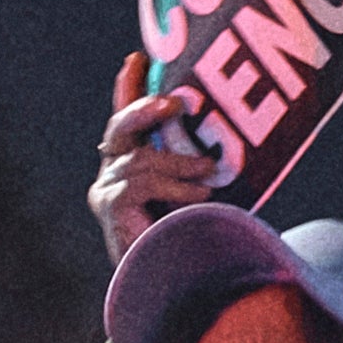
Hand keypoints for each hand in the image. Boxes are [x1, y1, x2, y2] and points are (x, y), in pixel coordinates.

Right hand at [89, 50, 221, 261]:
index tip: (136, 58)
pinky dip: (177, 187)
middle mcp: (112, 173)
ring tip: (210, 173)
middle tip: (174, 101)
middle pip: (120, 125)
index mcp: (130, 164)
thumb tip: (235, 132)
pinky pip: (144, 180)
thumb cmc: (193, 237)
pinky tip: (199, 198)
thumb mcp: (200, 189)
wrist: (179, 284)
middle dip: (144, 109)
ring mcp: (106, 189)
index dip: (128, 88)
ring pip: (142, 158)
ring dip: (181, 164)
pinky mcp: (109, 205)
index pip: (126, 118)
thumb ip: (199, 163)